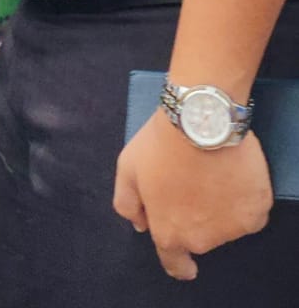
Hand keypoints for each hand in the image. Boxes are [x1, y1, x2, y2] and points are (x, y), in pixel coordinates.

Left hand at [114, 110, 271, 280]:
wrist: (201, 120)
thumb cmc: (160, 144)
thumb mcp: (128, 168)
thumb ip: (128, 203)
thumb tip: (141, 225)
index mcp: (169, 232)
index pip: (174, 263)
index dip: (178, 264)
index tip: (185, 264)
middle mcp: (201, 239)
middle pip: (199, 237)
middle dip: (195, 218)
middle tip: (192, 184)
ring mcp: (232, 228)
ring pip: (226, 223)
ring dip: (220, 206)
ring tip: (212, 173)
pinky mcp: (256, 212)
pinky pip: (250, 211)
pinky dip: (244, 197)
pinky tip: (234, 174)